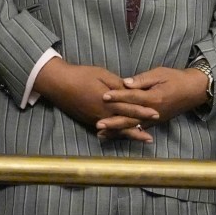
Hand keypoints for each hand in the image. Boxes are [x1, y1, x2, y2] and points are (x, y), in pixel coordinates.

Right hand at [33, 58, 158, 141]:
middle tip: (151, 136)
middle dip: (139, 128)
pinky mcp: (88, 120)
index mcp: (107, 101)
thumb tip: (131, 91)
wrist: (59, 83)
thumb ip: (118, 85)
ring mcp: (94, 119)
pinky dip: (115, 134)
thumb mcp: (103, 75)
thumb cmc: (82, 75)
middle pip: (124, 123)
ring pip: (116, 129)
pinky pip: (106, 129)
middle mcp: (102, 114)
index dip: (143, 112)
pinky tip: (122, 135)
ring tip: (142, 139)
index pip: (129, 108)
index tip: (156, 114)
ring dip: (129, 134)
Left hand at [96, 67, 208, 137]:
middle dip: (113, 121)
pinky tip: (116, 136)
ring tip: (102, 134)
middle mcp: (153, 112)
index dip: (118, 96)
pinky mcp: (156, 123)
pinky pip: (139, 129)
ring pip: (133, 127)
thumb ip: (142, 79)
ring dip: (117, 131)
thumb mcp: (160, 73)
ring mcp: (154, 120)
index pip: (132, 97)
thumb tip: (126, 82)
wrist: (194, 90)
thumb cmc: (176, 79)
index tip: (104, 96)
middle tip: (98, 123)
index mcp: (154, 97)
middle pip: (130, 117)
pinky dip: (127, 133)